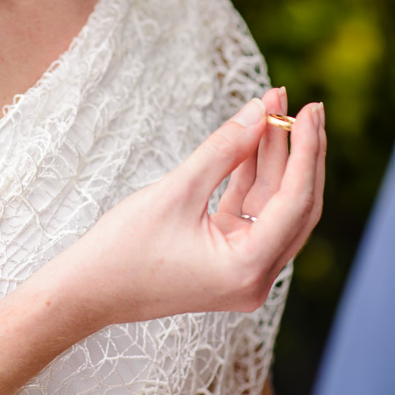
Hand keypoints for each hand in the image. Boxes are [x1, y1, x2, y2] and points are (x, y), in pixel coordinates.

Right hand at [52, 87, 324, 330]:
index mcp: (248, 268)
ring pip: (274, 206)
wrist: (87, 290)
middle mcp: (256, 277)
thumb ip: (223, 149)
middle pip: (295, 205)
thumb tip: (260, 110)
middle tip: (301, 103)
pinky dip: (252, 176)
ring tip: (271, 109)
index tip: (308, 108)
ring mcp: (243, 271)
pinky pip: (251, 211)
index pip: (295, 201)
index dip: (306, 151)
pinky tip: (252, 139)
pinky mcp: (228, 260)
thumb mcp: (176, 191)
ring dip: (274, 159)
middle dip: (299, 153)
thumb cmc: (124, 249)